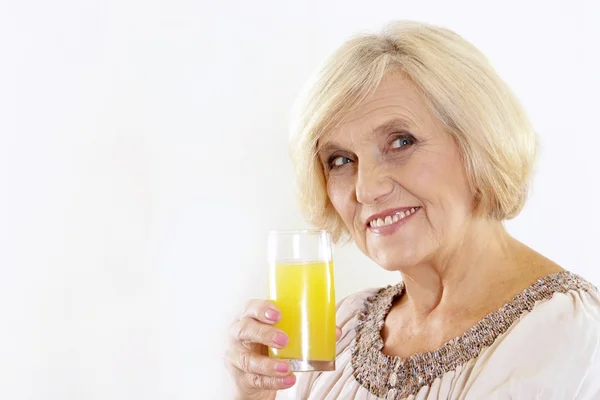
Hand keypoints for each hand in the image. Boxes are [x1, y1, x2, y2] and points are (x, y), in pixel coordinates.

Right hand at [225, 299, 341, 399]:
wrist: (254, 375)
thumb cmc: (269, 346)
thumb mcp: (283, 334)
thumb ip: (305, 330)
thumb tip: (335, 331)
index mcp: (250, 318)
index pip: (251, 307)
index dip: (262, 309)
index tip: (279, 314)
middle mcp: (239, 335)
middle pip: (245, 330)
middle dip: (264, 333)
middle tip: (285, 340)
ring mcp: (236, 356)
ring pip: (247, 359)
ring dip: (269, 364)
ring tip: (288, 367)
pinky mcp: (241, 377)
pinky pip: (255, 379)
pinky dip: (273, 381)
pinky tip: (287, 380)